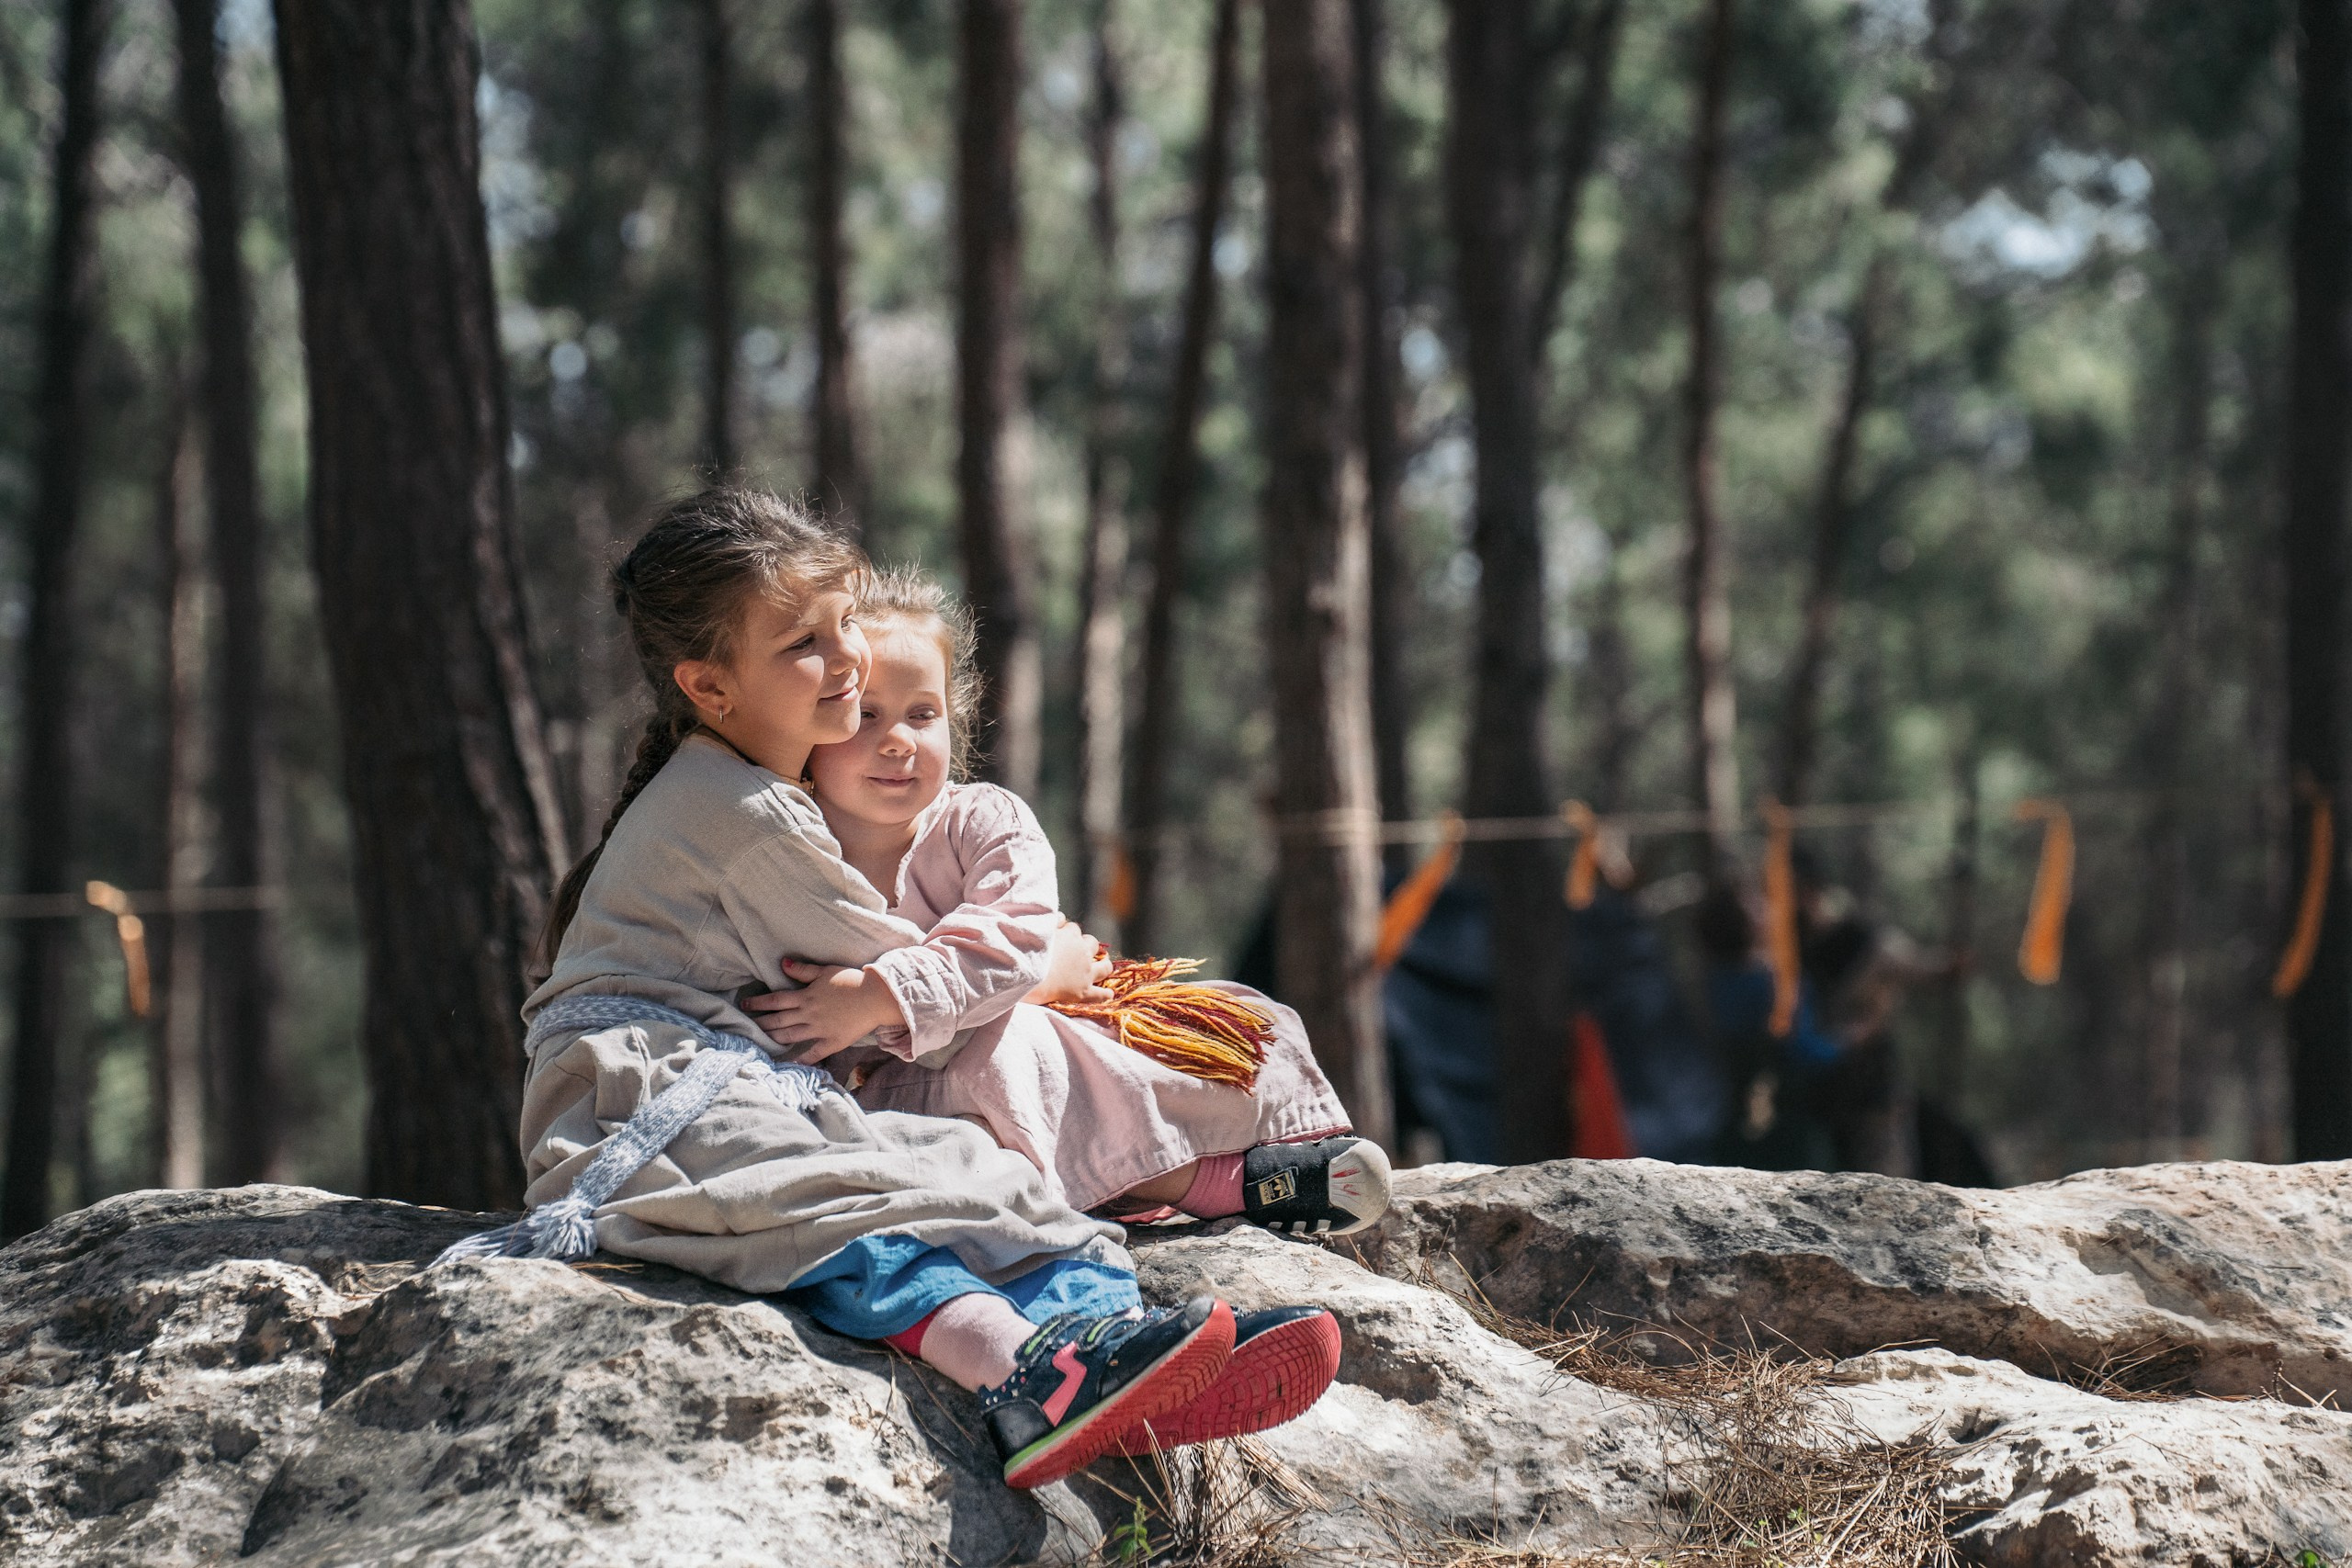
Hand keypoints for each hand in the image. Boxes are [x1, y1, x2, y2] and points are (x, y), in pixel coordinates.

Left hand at [744, 960, 908, 1061]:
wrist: (876, 997)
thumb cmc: (852, 981)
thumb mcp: (825, 971)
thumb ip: (803, 970)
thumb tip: (783, 964)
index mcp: (805, 996)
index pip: (776, 1000)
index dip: (759, 1003)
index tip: (745, 1005)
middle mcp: (808, 1014)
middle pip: (778, 1020)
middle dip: (761, 1022)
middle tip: (746, 1024)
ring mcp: (819, 1030)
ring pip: (790, 1036)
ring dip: (773, 1038)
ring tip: (761, 1039)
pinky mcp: (832, 1042)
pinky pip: (813, 1053)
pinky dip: (801, 1059)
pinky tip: (790, 1063)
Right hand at [1023, 917, 1113, 1005]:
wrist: (1027, 976)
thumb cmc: (1027, 950)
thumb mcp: (1039, 927)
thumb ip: (1052, 921)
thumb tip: (1062, 919)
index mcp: (1071, 936)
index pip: (1073, 929)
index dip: (1068, 932)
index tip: (1061, 936)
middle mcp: (1083, 953)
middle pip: (1093, 943)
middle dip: (1088, 945)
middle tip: (1081, 950)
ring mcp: (1085, 973)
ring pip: (1104, 967)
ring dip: (1104, 965)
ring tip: (1104, 965)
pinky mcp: (1082, 991)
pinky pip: (1099, 994)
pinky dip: (1105, 994)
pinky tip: (1109, 994)